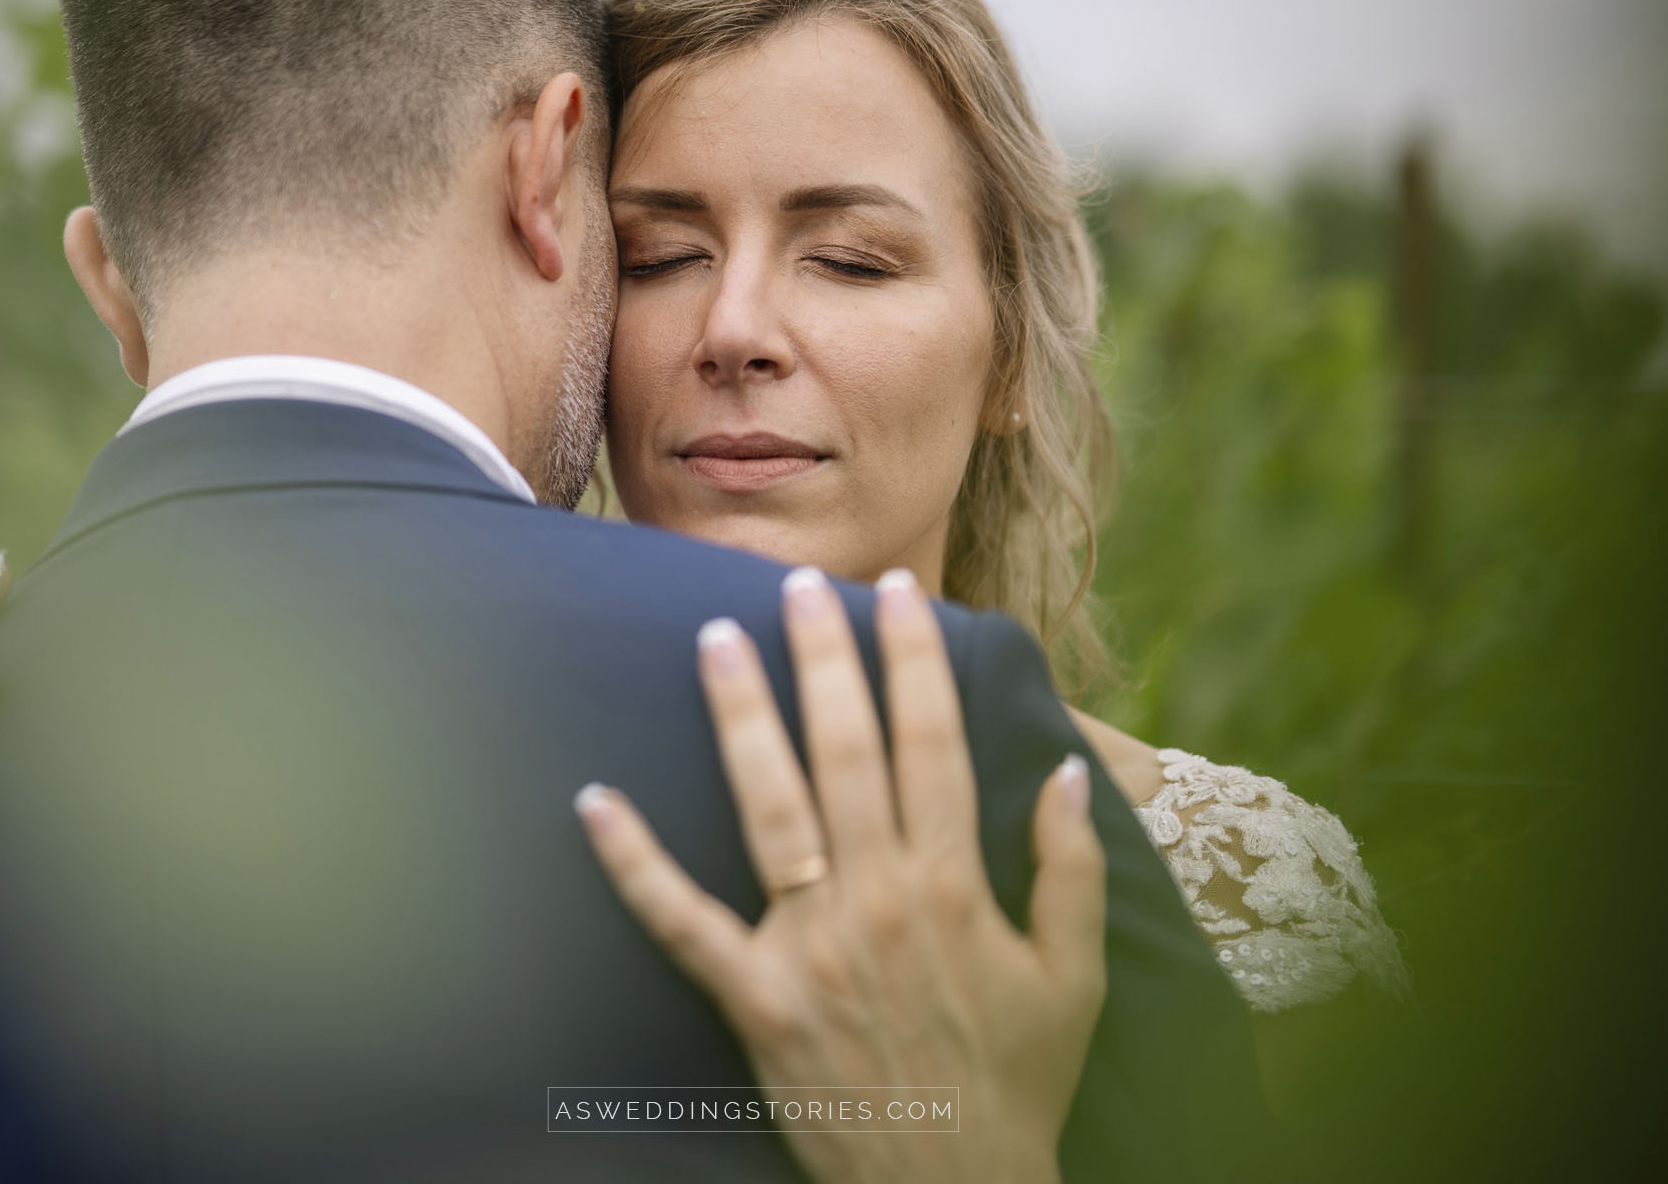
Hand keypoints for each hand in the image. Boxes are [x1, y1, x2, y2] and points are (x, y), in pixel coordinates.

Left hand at [576, 567, 1105, 1183]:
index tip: (899, 593)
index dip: (914, 660)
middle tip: (798, 585)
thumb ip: (1072, 871)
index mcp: (955, 885)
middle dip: (824, 658)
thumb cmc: (1016, 1082)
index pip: (933, 743)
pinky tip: (594, 801)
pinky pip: (682, 924)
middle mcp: (879, 898)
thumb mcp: (1074, 978)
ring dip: (743, 717)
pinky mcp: (753, 999)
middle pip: (848, 751)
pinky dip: (633, 863)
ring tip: (716, 640)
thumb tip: (1067, 774)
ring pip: (770, 806)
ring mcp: (810, 947)